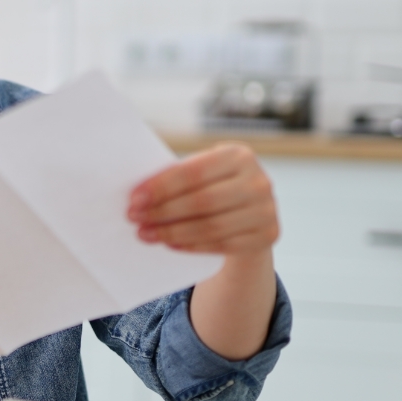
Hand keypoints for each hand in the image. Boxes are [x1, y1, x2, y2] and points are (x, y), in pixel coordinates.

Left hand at [127, 143, 279, 256]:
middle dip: (163, 211)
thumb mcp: (203, 173)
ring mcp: (267, 210)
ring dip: (172, 232)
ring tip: (146, 234)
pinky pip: (222, 244)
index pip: (193, 172)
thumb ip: (178, 177)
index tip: (134, 199)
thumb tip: (139, 196)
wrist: (250, 212)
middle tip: (135, 219)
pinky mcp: (267, 235)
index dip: (161, 187)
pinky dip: (192, 245)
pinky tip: (170, 244)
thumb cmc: (214, 186)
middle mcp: (259, 181)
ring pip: (211, 226)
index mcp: (239, 155)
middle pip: (202, 201)